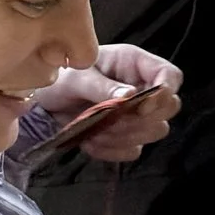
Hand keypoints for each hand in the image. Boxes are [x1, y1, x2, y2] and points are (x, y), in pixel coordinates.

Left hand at [36, 50, 181, 162]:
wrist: (45, 102)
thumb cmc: (61, 79)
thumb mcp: (76, 77)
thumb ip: (101, 86)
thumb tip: (130, 95)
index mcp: (135, 65)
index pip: (170, 75)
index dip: (164, 92)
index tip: (141, 107)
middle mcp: (143, 88)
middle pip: (170, 107)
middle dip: (143, 119)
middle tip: (113, 121)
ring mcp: (137, 114)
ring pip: (155, 131)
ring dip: (126, 136)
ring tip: (96, 131)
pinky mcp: (126, 136)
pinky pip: (133, 150)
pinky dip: (112, 150)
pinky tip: (91, 141)